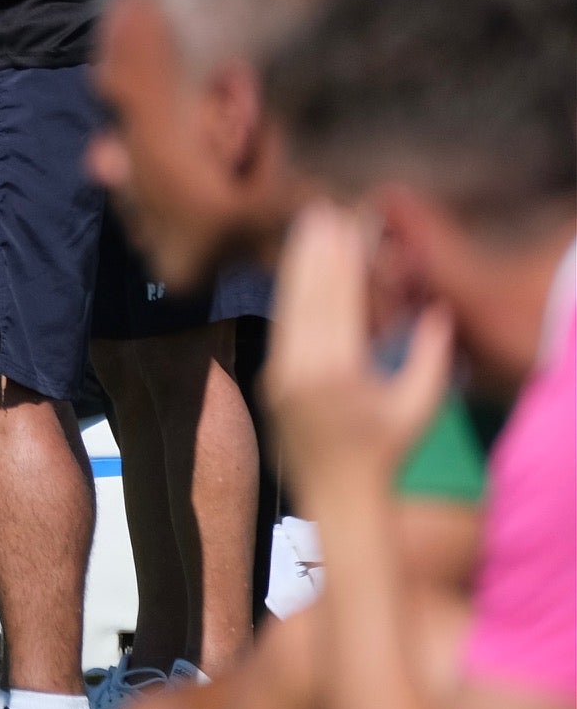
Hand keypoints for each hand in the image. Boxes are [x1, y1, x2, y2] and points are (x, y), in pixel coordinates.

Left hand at [263, 201, 453, 511]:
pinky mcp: (270, 379)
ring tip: (303, 230)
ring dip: (296, 267)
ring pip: (287, 309)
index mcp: (339, 374)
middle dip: (312, 252)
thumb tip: (437, 310)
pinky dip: (288, 296)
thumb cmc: (386, 453)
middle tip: (317, 211)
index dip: (339, 263)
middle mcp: (302, 370)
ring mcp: (280, 374)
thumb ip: (430, 357)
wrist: (337, 496)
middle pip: (307, 298)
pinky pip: (280, 329)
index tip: (342, 228)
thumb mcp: (419, 407)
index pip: (339, 305)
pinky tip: (295, 273)